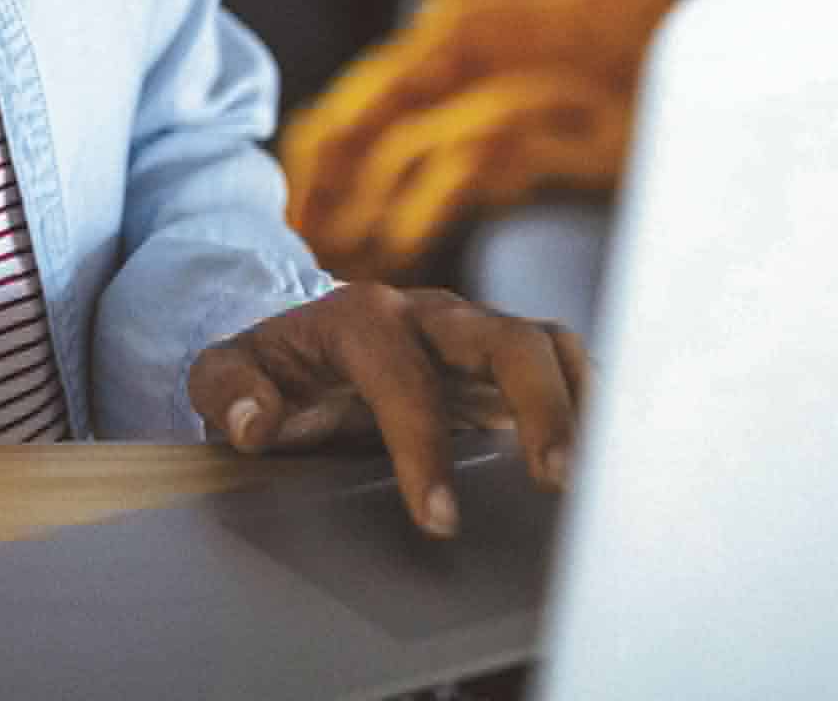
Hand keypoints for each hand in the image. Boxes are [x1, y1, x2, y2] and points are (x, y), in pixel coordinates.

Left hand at [187, 282, 593, 537]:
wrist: (306, 346)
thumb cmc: (276, 370)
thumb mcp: (225, 373)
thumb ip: (227, 392)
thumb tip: (255, 423)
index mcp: (361, 317)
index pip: (403, 378)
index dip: (422, 447)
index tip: (437, 521)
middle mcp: (431, 315)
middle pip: (504, 338)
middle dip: (537, 404)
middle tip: (556, 480)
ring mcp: (476, 333)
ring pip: (548, 345)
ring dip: (581, 405)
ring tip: (600, 476)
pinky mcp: (508, 359)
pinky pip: (568, 364)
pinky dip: (596, 401)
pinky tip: (612, 456)